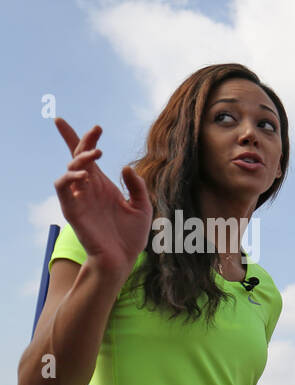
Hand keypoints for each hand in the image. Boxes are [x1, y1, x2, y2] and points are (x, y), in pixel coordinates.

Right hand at [52, 119, 151, 279]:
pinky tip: (85, 174)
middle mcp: (89, 188)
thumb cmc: (131, 235)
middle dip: (82, 139)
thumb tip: (124, 167)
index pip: (88, 157)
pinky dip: (69, 177)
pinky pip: (62, 187)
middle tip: (97, 130)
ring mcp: (79, 197)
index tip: (97, 126)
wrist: (123, 258)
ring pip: (70, 169)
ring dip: (80, 158)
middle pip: (77, 157)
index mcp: (103, 185)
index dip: (86, 139)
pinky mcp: (72, 209)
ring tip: (96, 154)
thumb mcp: (143, 207)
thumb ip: (136, 186)